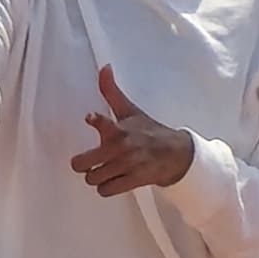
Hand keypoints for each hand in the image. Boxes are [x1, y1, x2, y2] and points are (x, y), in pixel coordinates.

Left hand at [70, 74, 195, 195]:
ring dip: (96, 176)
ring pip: (93, 178)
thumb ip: (111, 91)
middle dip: (83, 163)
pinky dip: (107, 188)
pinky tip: (113, 180)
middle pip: (82, 163)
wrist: (176, 154)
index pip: (103, 122)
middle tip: (89, 161)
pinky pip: (105, 190)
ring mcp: (127, 166)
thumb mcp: (129, 110)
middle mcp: (121, 147)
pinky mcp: (133, 181)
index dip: (96, 120)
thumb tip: (104, 67)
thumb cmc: (148, 131)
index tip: (91, 118)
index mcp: (119, 129)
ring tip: (105, 170)